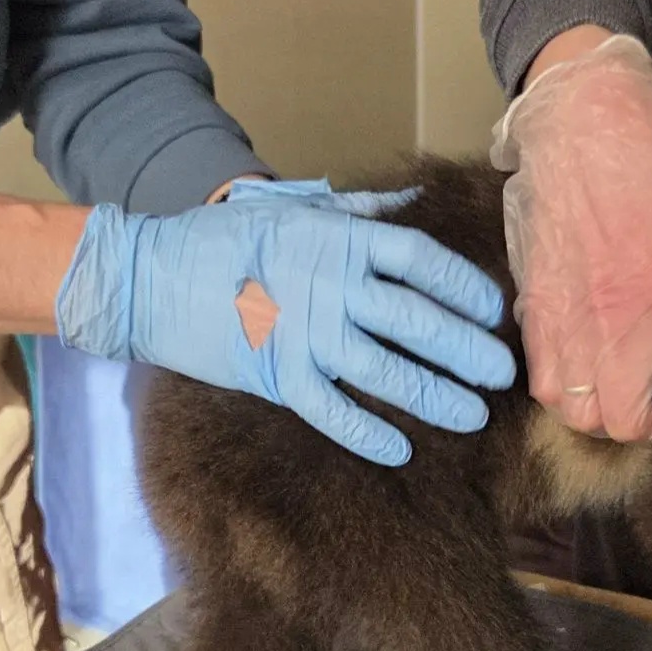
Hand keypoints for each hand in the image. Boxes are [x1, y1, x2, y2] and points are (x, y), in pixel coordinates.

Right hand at [54, 180, 517, 464]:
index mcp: (339, 240)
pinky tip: (401, 450)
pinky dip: (366, 434)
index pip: (421, 260)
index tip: (493, 310)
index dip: (464, 286)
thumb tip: (411, 200)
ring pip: (385, 371)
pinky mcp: (275, 376)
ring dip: (435, 395)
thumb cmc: (226, 238)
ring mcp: (304, 334)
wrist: (149, 277)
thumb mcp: (294, 208)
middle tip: (502, 372)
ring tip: (473, 414)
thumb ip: (358, 211)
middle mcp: (331, 287)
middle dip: (466, 349)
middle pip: (417, 320)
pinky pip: (331, 412)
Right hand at [490, 33, 651, 441]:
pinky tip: (590, 367)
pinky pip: (543, 381)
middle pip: (635, 423)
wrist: (576, 113)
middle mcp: (617, 321)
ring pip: (582, 414)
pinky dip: (568, 390)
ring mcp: (568, 319)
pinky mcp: (534, 306)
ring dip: (609, 415)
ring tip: (631, 390)